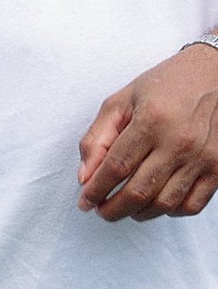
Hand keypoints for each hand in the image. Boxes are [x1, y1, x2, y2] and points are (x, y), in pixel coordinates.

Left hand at [77, 44, 217, 220]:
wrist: (212, 76)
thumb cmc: (164, 85)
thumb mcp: (122, 99)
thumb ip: (98, 136)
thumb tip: (85, 175)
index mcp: (151, 120)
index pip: (116, 167)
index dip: (96, 189)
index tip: (84, 201)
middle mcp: (178, 143)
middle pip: (139, 191)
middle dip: (113, 208)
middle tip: (100, 210)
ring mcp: (201, 159)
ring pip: (164, 204)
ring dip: (138, 213)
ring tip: (123, 207)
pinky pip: (191, 205)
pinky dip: (169, 211)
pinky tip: (154, 202)